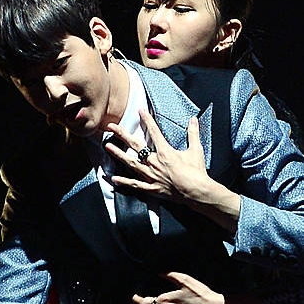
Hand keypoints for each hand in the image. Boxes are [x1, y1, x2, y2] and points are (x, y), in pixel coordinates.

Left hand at [105, 109, 240, 231]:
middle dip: (122, 134)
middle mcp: (154, 162)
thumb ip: (193, 133)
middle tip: (111, 127)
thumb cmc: (196, 172)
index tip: (140, 110)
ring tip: (107, 146)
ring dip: (118, 154)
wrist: (197, 192)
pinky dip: (124, 182)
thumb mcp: (196, 150)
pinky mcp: (152, 188)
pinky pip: (135, 184)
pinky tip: (114, 178)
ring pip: (131, 163)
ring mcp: (151, 176)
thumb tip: (193, 119)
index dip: (147, 120)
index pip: (154, 132)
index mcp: (165, 152)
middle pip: (135, 146)